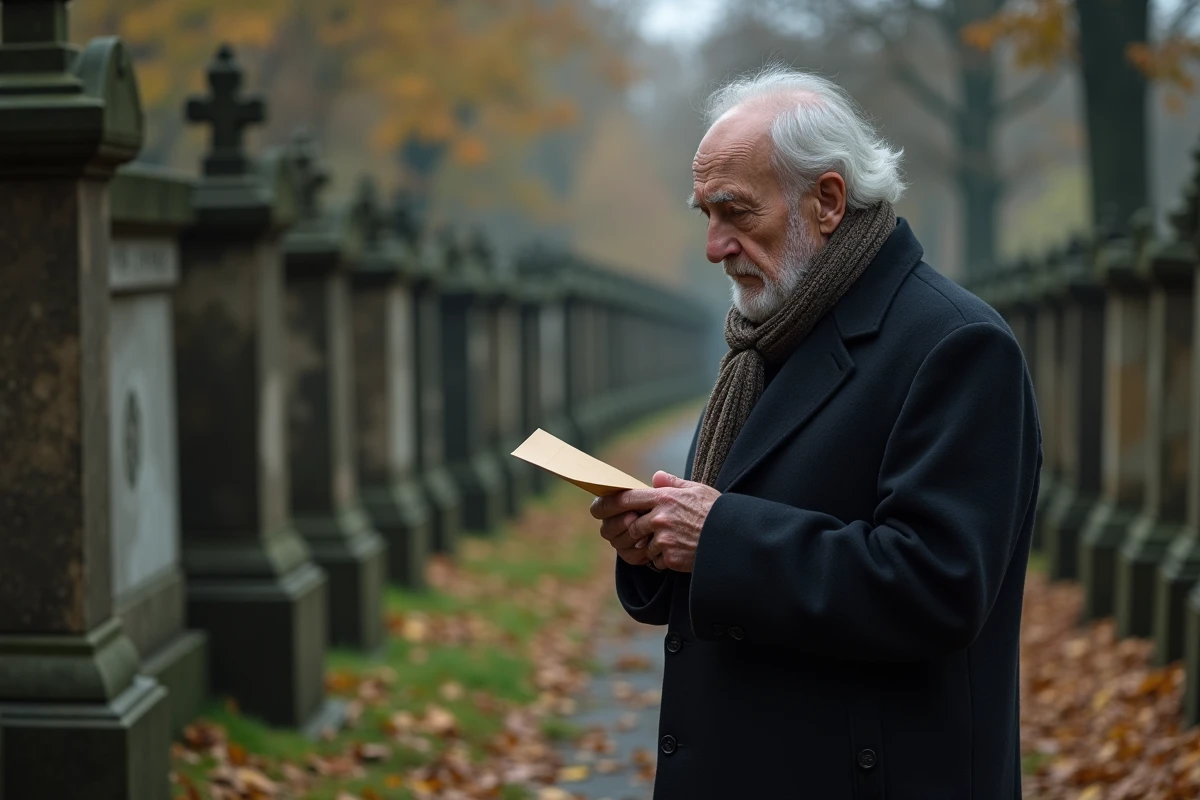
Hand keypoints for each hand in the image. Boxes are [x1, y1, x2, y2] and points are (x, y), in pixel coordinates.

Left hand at [590, 471, 719, 572]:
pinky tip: (680, 553)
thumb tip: (656, 476)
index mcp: (664, 498)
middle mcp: (660, 518)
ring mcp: (664, 540)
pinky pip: (656, 561)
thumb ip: (673, 484)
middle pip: (630, 527)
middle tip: (638, 534)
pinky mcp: (671, 558)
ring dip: (651, 547)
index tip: (596, 509)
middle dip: (631, 532)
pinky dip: (664, 560)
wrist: (735, 539)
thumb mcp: (697, 490)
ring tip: (672, 542)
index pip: (625, 499)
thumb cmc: (717, 512)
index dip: (607, 504)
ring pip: (643, 546)